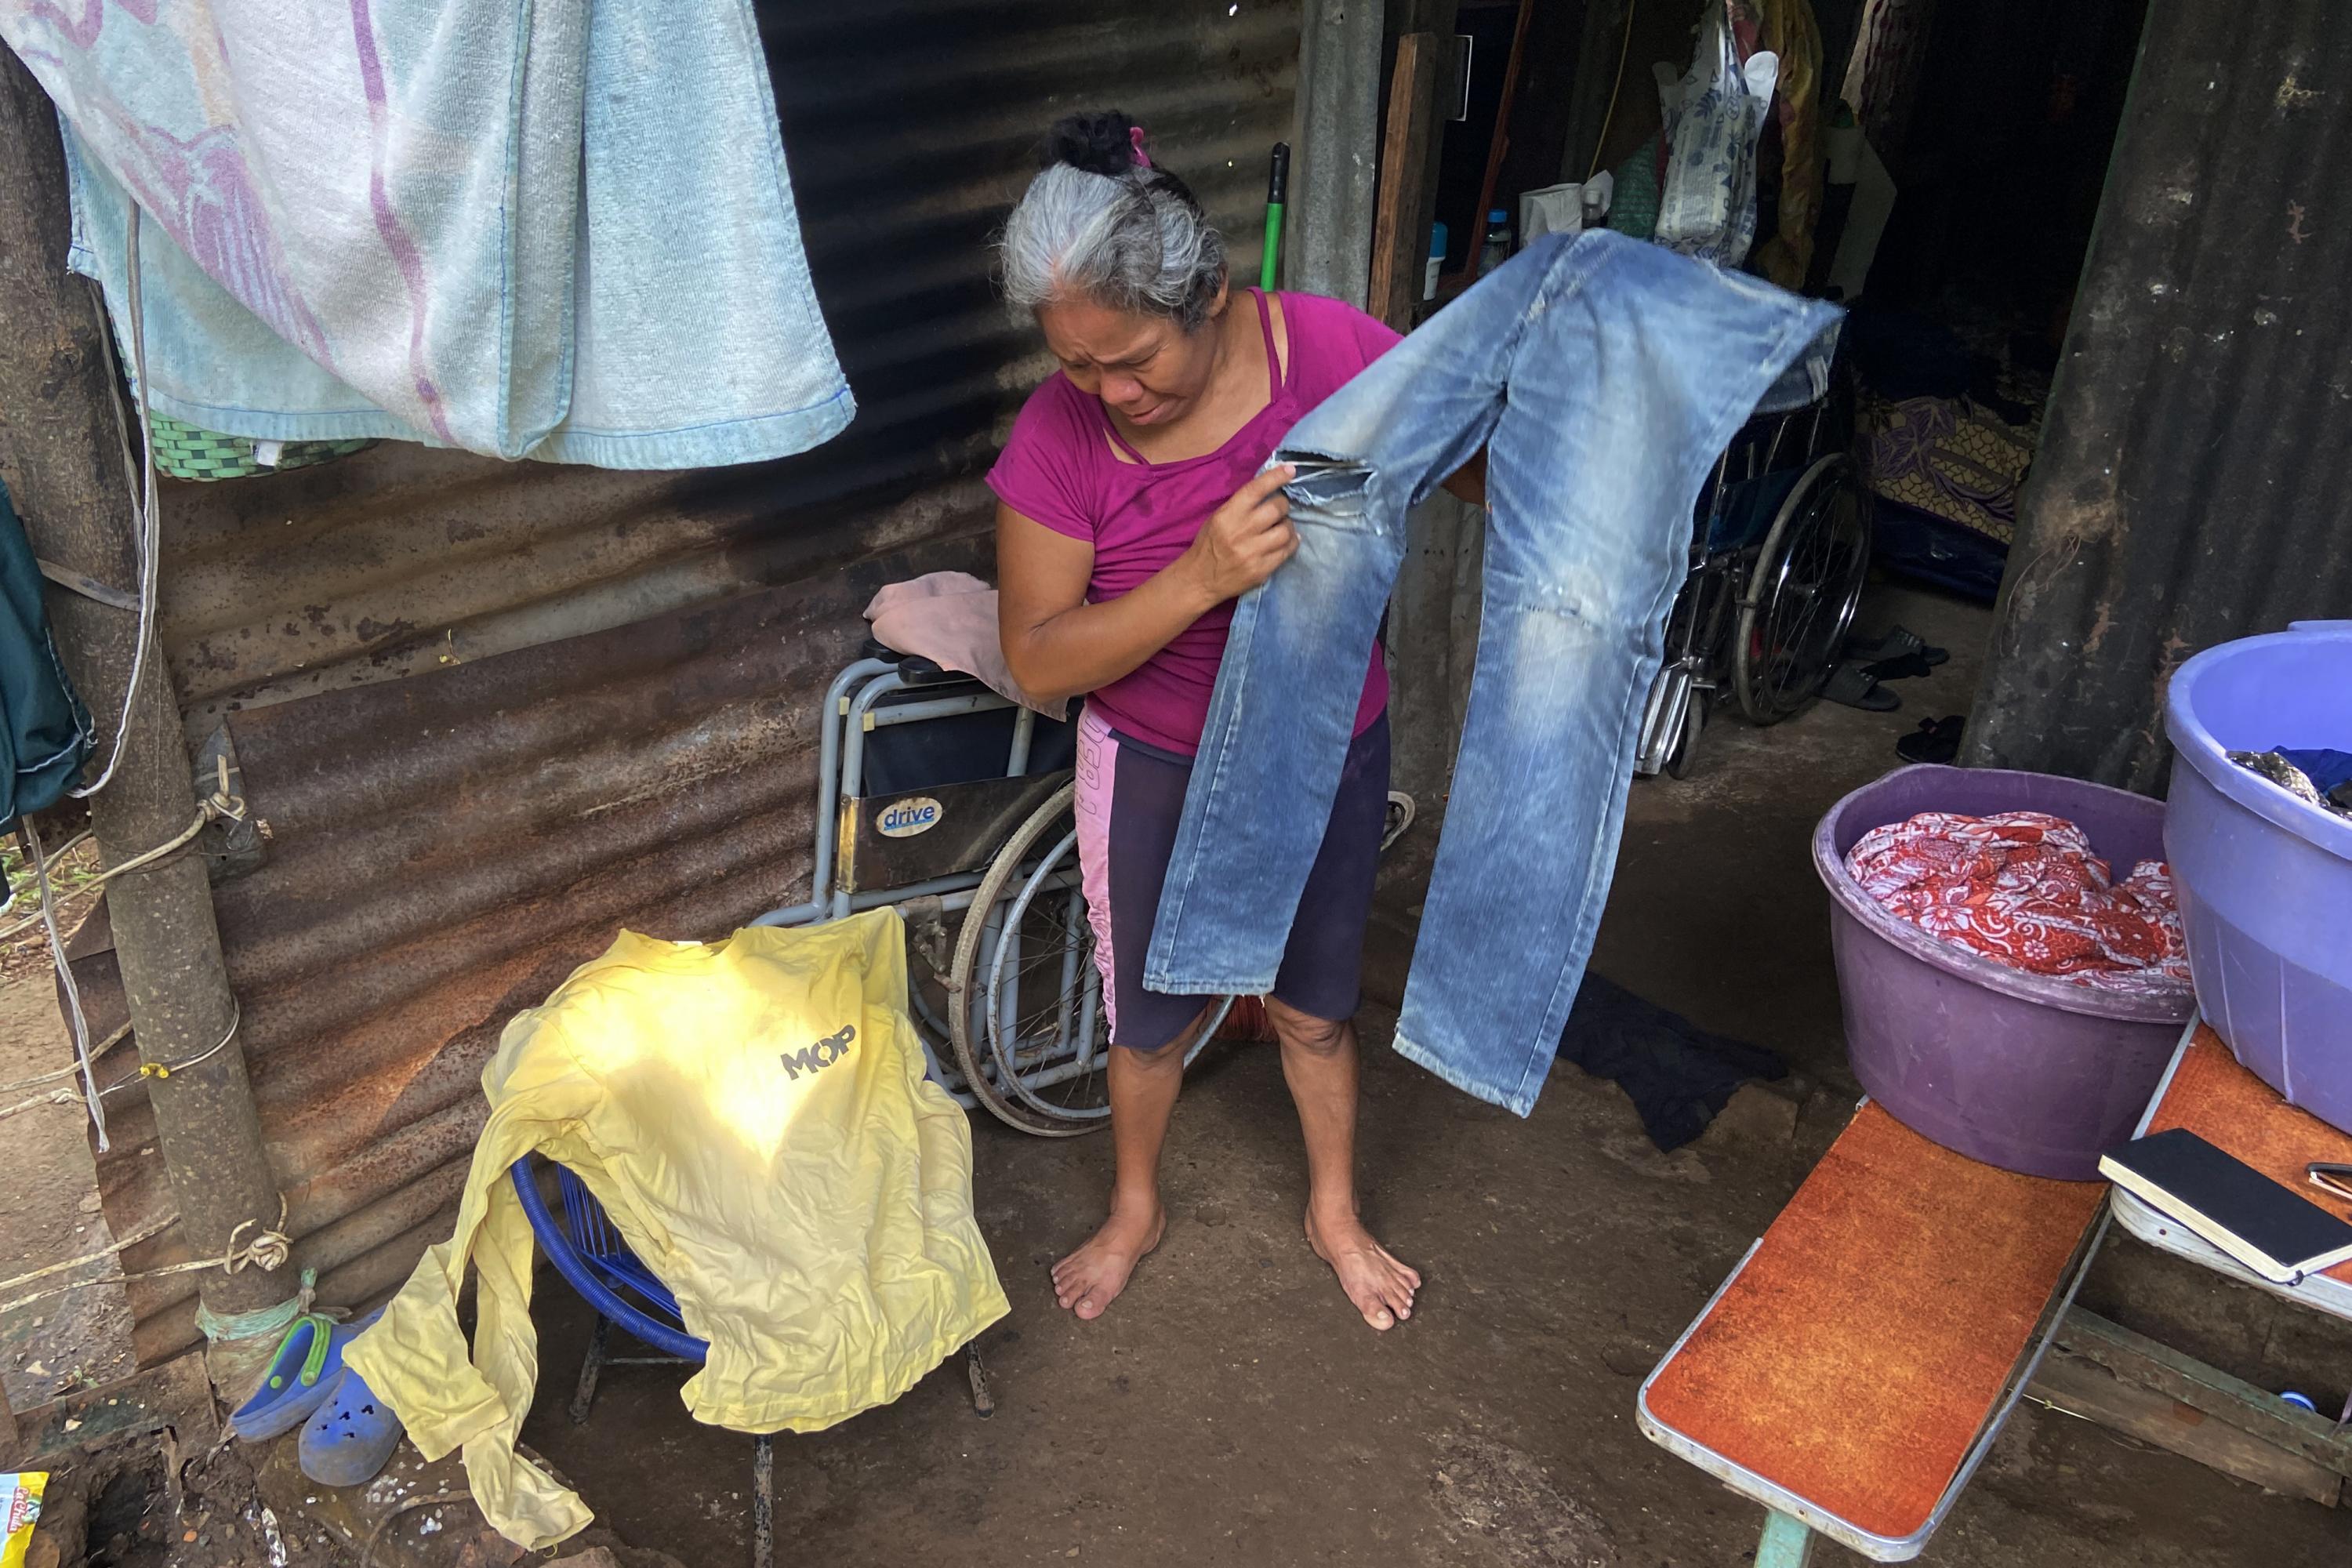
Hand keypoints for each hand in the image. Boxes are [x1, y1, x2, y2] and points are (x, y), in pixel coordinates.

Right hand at [1182, 463, 1296, 603]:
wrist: (1200, 579)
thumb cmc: (1209, 544)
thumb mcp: (1217, 518)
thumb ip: (1241, 505)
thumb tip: (1270, 489)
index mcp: (1227, 515)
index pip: (1255, 490)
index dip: (1276, 477)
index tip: (1291, 470)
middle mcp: (1240, 532)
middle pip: (1277, 509)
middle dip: (1283, 505)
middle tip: (1279, 509)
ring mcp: (1252, 553)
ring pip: (1286, 531)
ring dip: (1288, 526)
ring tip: (1282, 527)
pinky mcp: (1261, 570)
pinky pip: (1286, 551)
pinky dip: (1290, 543)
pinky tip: (1286, 541)